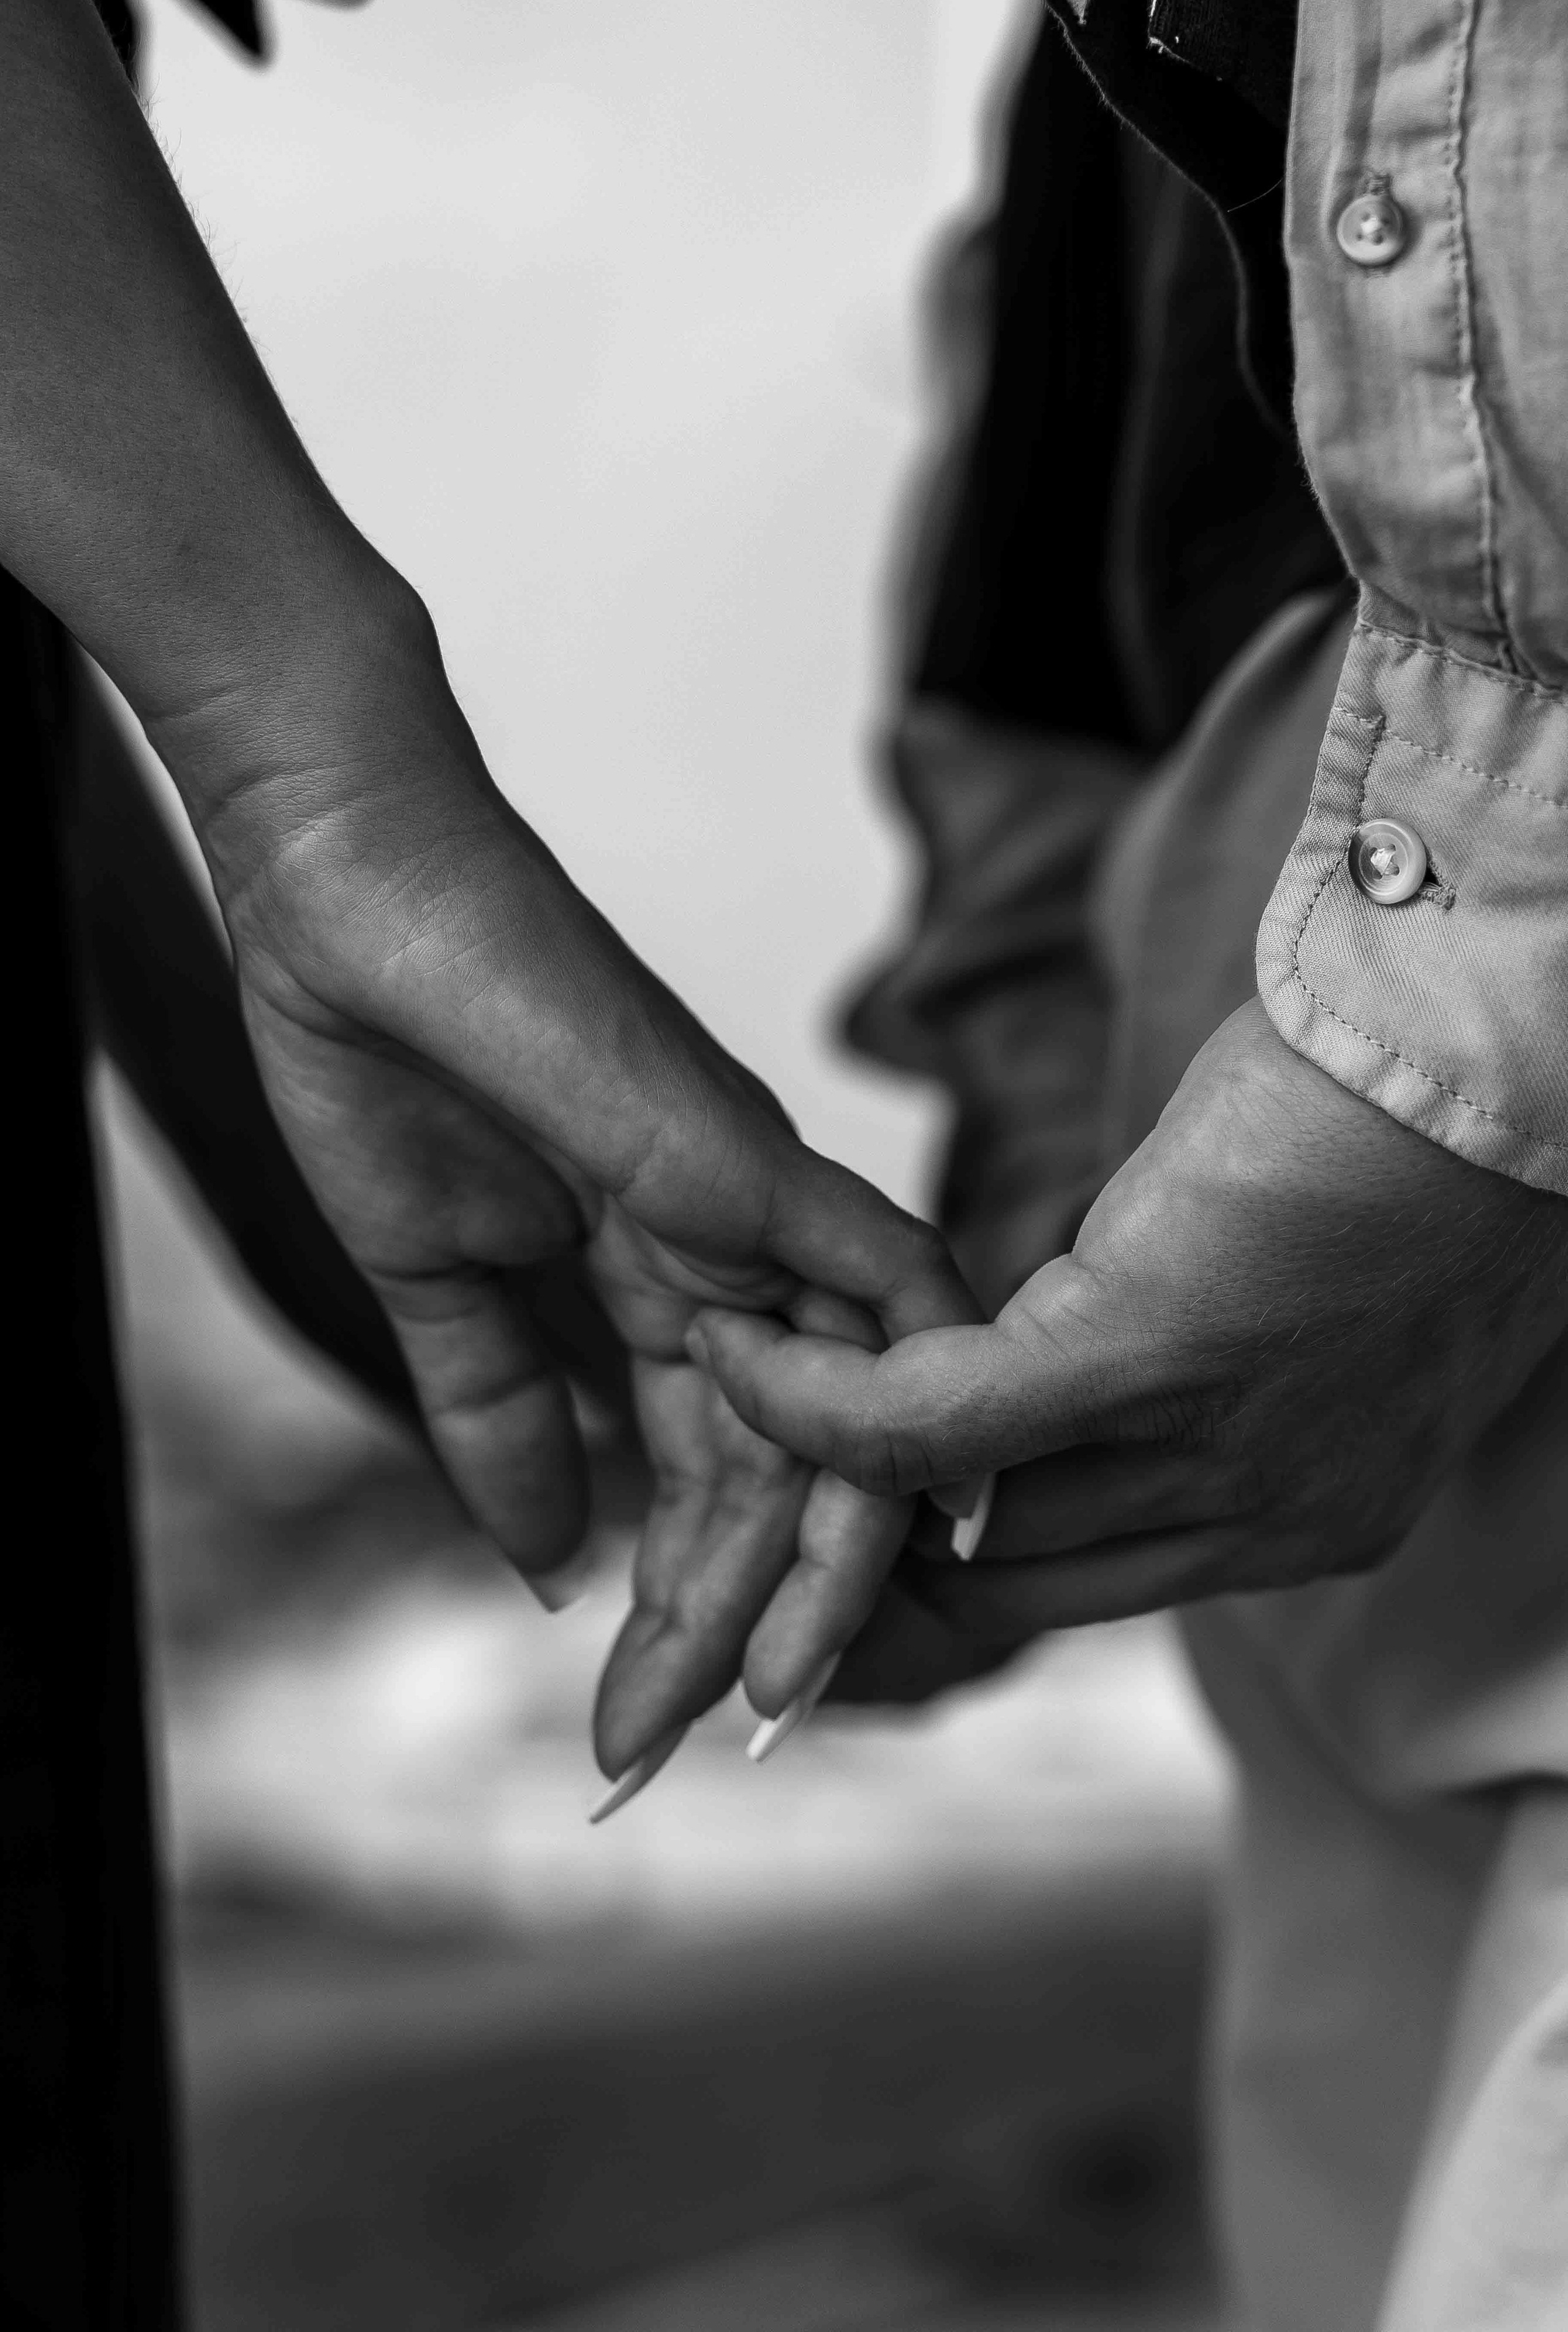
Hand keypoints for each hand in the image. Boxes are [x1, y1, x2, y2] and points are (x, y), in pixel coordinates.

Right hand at [150, 588, 975, 1758]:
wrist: (347, 899)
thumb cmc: (384, 1057)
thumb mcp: (437, 1285)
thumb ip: (501, 1416)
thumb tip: (541, 1567)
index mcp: (671, 1290)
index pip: (707, 1485)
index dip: (673, 1614)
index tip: (622, 1736)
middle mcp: (746, 1266)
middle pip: (785, 1483)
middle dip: (730, 1631)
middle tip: (665, 1759)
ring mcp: (758, 1211)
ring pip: (845, 1425)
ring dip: (801, 1576)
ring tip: (743, 1710)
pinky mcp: (747, 1154)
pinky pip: (876, 1298)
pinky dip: (870, 1421)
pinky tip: (820, 1550)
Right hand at [691, 999, 1567, 1696]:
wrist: (1500, 1042)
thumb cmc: (1409, 1135)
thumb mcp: (1297, 1301)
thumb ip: (1172, 1372)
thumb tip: (1038, 1378)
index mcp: (1304, 1515)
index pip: (1073, 1595)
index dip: (927, 1595)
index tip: (820, 1561)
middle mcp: (1261, 1516)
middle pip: (996, 1593)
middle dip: (846, 1580)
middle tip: (729, 1531)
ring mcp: (1205, 1447)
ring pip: (950, 1520)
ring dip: (811, 1481)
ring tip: (720, 1413)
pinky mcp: (1143, 1352)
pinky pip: (931, 1421)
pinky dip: (822, 1401)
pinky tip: (748, 1354)